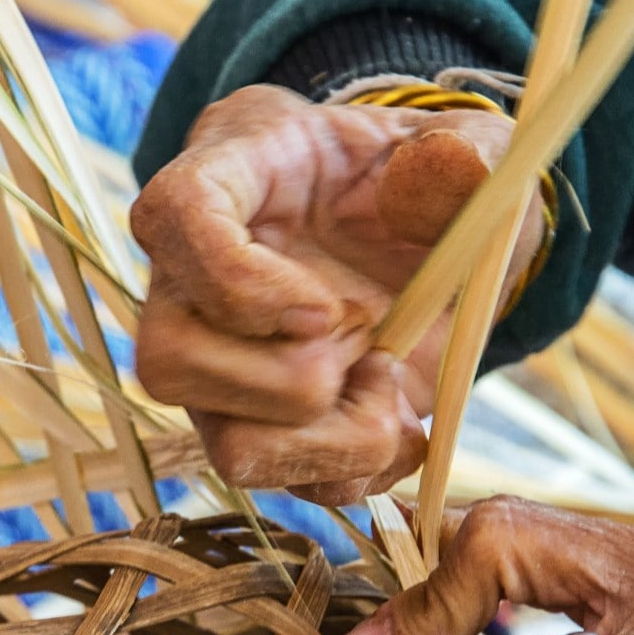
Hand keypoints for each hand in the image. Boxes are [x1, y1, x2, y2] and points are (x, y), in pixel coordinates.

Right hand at [130, 85, 543, 504]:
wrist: (418, 238)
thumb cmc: (418, 180)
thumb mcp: (461, 150)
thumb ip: (463, 151)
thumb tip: (449, 165)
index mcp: (225, 177)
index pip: (171, 219)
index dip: (238, 282)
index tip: (329, 309)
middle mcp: (191, 282)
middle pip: (170, 359)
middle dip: (292, 379)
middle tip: (365, 334)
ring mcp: (215, 364)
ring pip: (223, 444)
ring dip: (329, 440)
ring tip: (388, 387)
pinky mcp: (254, 423)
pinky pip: (281, 484)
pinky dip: (355, 469)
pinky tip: (397, 419)